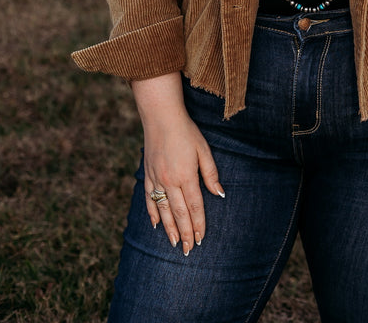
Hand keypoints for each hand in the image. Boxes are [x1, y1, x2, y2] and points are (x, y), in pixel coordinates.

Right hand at [132, 73, 224, 253]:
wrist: (161, 116)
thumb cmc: (186, 131)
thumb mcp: (203, 150)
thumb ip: (211, 174)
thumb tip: (219, 194)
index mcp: (186, 175)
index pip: (194, 206)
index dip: (199, 224)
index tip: (202, 239)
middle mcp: (169, 181)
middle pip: (179, 213)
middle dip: (186, 233)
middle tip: (190, 250)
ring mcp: (156, 178)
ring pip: (164, 210)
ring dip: (170, 229)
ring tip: (176, 244)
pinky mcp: (147, 174)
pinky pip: (149, 198)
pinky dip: (152, 213)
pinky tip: (156, 225)